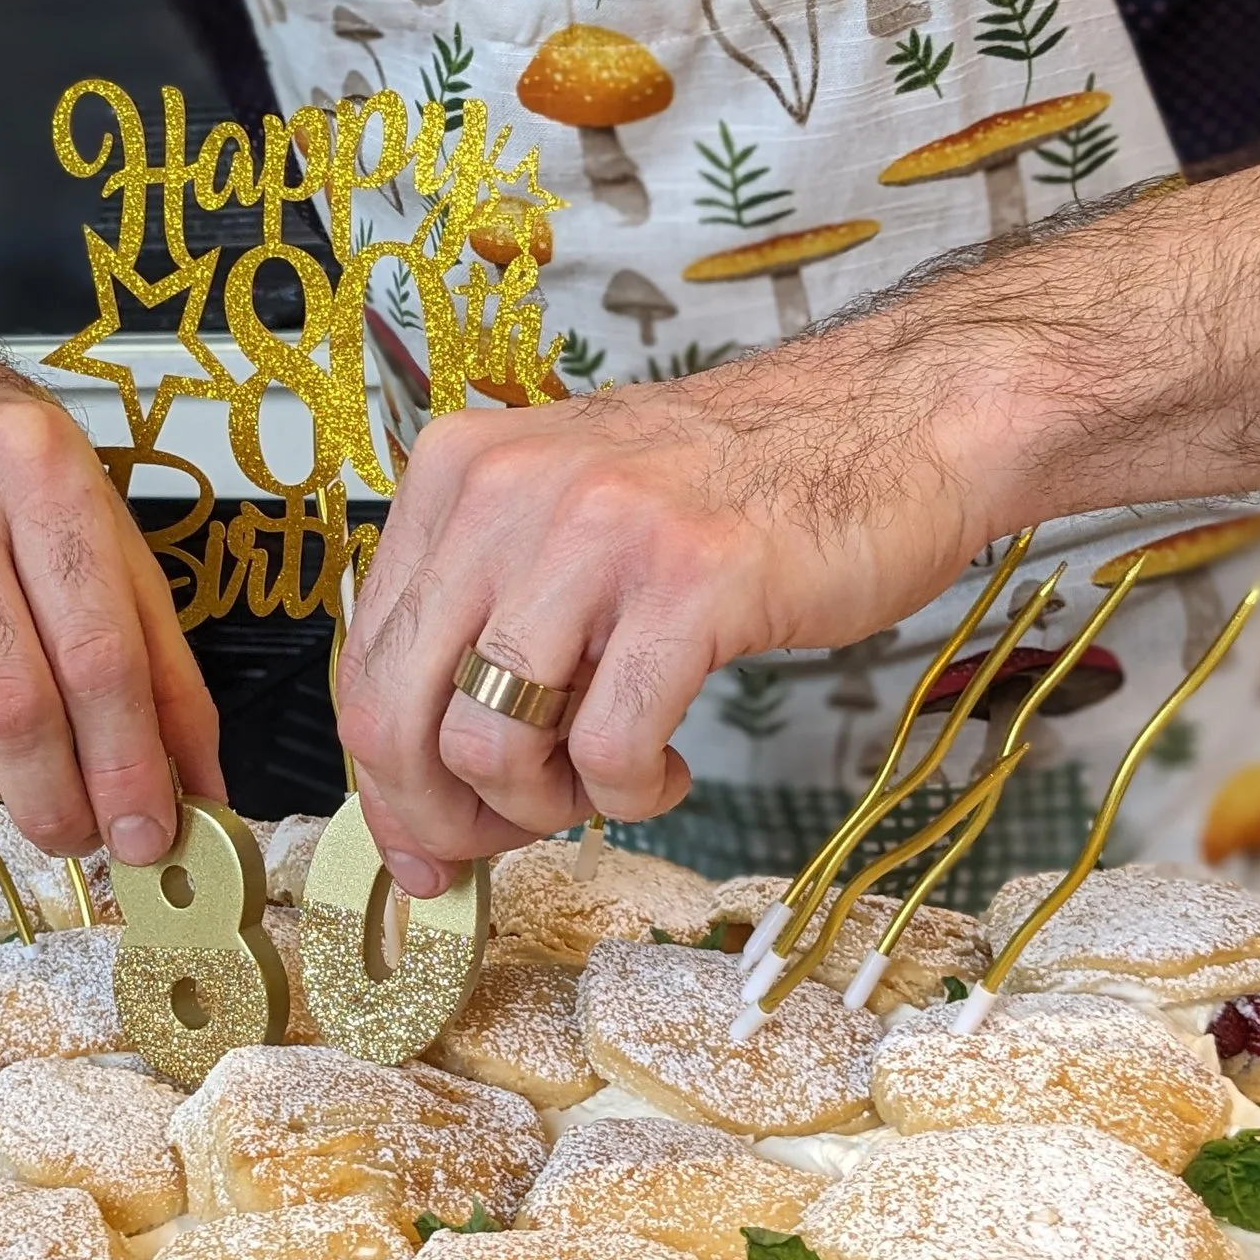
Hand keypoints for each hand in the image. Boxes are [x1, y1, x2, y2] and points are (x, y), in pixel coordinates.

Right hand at [0, 360, 220, 866]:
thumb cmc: (0, 462)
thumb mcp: (103, 523)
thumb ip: (156, 652)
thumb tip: (192, 776)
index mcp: (40, 469)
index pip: (98, 651)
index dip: (131, 762)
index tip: (157, 827)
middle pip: (15, 702)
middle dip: (67, 798)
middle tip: (100, 840)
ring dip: (12, 787)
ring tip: (50, 797)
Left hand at [337, 344, 994, 890]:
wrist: (895, 420)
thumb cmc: (730, 495)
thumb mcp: (566, 526)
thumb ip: (482, 631)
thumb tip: (414, 798)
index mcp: (456, 473)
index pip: (364, 663)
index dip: (385, 782)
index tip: (425, 840)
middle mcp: (506, 491)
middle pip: (398, 716)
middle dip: (441, 816)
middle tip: (507, 838)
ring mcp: (597, 532)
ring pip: (489, 745)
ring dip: (543, 806)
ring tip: (602, 784)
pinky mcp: (690, 584)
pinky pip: (607, 750)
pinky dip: (627, 794)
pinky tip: (665, 766)